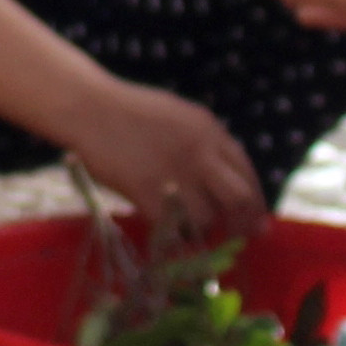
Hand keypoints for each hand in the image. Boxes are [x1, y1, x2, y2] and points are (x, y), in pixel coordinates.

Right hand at [55, 80, 263, 257]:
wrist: (90, 108)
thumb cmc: (132, 112)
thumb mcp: (181, 117)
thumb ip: (207, 143)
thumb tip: (227, 178)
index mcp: (211, 131)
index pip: (248, 174)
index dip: (255, 202)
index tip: (255, 221)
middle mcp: (200, 153)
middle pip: (240, 199)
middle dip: (242, 223)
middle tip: (236, 236)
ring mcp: (175, 174)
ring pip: (207, 219)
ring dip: (201, 229)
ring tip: (187, 226)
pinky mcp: (148, 193)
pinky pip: (172, 228)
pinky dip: (173, 236)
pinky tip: (167, 230)